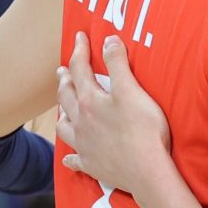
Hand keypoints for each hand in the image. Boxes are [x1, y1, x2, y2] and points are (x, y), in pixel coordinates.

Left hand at [55, 33, 173, 197]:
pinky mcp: (91, 164)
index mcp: (90, 101)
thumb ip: (118, 65)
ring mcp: (84, 144)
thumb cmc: (143, 130)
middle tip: (62, 71)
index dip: (79, 51)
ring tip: (63, 108)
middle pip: (67, 96)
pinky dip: (70, 157)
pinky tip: (68, 157)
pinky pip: (74, 160)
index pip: (80, 69)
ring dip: (62, 114)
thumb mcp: (132, 91)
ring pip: (64, 126)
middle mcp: (81, 121)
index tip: (79, 37)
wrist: (146, 170)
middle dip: (65, 80)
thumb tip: (108, 41)